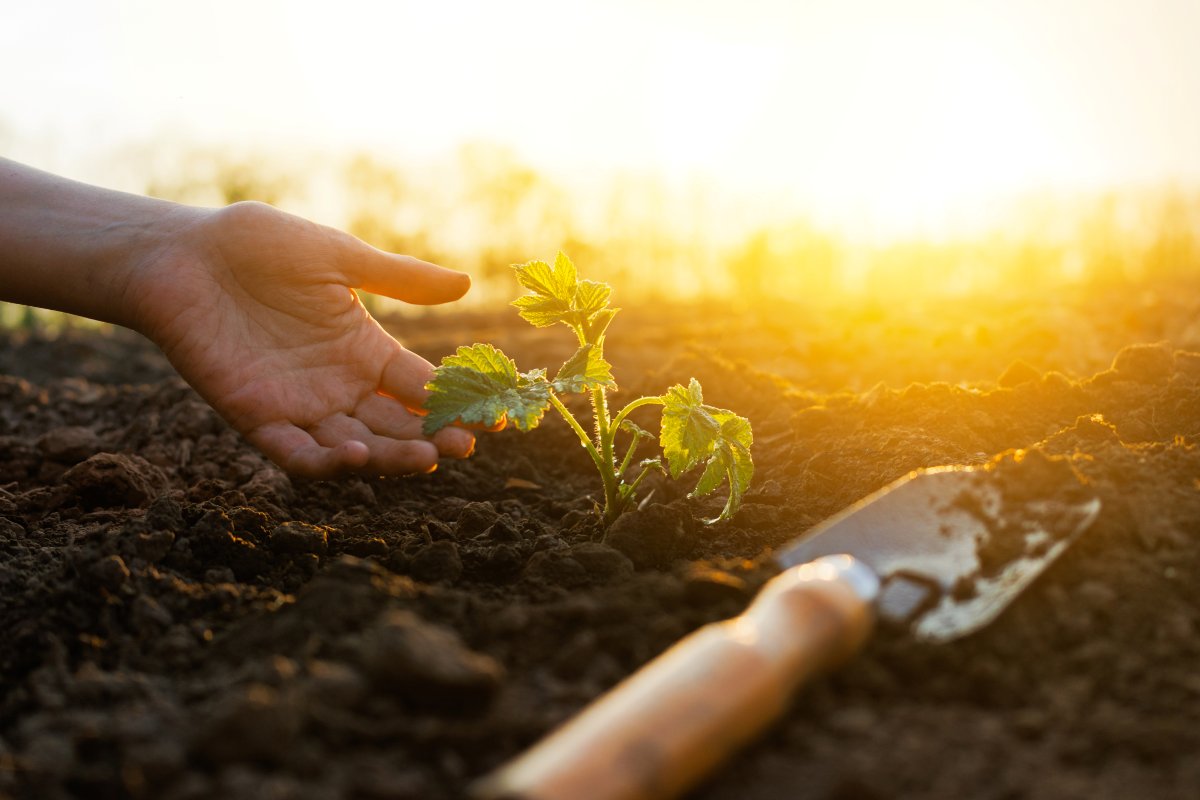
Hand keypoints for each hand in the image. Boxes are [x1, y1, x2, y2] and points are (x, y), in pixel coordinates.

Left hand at [131, 201, 475, 478]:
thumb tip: (467, 284)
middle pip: (397, 424)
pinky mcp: (257, 417)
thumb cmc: (258, 246)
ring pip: (356, 446)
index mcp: (364, 348)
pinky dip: (325, 462)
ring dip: (390, 458)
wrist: (182, 254)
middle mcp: (339, 384)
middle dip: (433, 437)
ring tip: (427, 456)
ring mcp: (300, 405)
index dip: (458, 402)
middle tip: (466, 445)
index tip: (496, 415)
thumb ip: (399, 279)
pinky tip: (354, 456)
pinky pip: (295, 453)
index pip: (421, 386)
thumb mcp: (338, 257)